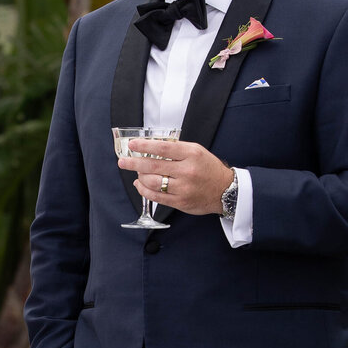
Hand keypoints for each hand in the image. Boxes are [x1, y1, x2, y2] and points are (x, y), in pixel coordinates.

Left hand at [117, 138, 232, 214]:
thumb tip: (150, 147)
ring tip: (135, 173)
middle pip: (154, 166)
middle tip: (123, 161)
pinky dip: (144, 190)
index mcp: (191, 154)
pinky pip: (156, 197)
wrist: (225, 190)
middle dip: (134, 163)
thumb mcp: (196, 151)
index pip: (163, 148)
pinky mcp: (181, 202)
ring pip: (153, 182)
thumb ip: (176, 149)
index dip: (145, 146)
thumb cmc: (208, 168)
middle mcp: (187, 171)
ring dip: (139, 177)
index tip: (132, 145)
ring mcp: (183, 188)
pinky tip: (140, 185)